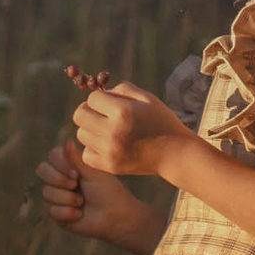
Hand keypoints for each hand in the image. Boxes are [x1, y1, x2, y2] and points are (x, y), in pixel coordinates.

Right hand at [35, 141, 158, 252]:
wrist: (115, 217)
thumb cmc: (107, 192)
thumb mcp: (92, 173)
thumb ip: (76, 159)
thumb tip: (67, 141)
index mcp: (70, 166)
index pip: (52, 156)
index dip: (60, 164)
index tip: (77, 173)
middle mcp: (60, 179)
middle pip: (42, 170)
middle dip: (59, 179)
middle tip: (76, 185)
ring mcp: (57, 196)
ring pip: (46, 192)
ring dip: (68, 198)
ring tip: (82, 202)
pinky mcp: (57, 214)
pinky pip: (52, 210)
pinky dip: (68, 213)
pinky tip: (80, 214)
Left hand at [71, 83, 192, 180]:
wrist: (175, 153)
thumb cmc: (161, 121)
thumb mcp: (147, 98)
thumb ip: (123, 89)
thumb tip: (101, 92)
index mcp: (123, 111)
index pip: (92, 98)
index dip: (100, 97)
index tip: (110, 102)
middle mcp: (113, 131)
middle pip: (79, 115)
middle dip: (88, 110)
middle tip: (100, 113)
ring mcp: (110, 151)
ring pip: (81, 134)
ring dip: (90, 129)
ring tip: (106, 130)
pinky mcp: (110, 166)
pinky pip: (86, 154)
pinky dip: (92, 148)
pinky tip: (106, 145)